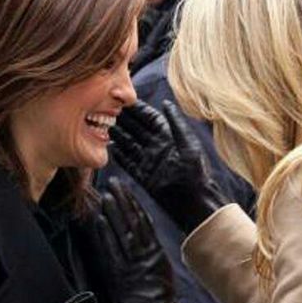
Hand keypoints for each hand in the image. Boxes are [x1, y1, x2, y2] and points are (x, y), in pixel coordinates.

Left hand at [88, 178, 173, 302]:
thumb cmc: (157, 301)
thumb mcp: (161, 274)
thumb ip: (153, 256)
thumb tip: (146, 241)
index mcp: (156, 253)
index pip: (144, 222)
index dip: (134, 204)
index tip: (125, 190)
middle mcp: (145, 253)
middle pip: (133, 221)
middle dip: (123, 200)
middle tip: (113, 183)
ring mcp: (132, 262)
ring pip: (123, 230)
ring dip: (114, 211)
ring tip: (106, 195)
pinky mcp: (119, 272)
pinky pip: (112, 249)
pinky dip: (106, 233)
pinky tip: (100, 219)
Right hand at [110, 100, 228, 233]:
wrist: (193, 200)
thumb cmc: (196, 171)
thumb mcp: (188, 143)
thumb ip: (176, 123)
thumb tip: (166, 103)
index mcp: (169, 137)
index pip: (151, 119)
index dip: (138, 110)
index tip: (124, 102)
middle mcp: (157, 147)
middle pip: (137, 130)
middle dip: (124, 121)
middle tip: (108, 110)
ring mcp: (149, 161)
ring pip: (130, 145)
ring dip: (118, 136)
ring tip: (105, 127)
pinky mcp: (143, 175)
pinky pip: (128, 163)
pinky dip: (119, 156)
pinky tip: (110, 149)